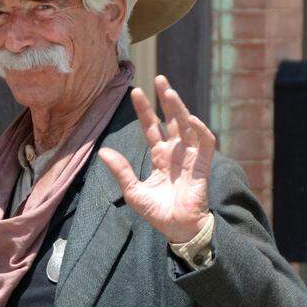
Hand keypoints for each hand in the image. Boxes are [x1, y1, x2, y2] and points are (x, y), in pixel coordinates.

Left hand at [98, 75, 214, 243]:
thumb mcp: (133, 191)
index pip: (152, 127)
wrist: (178, 229)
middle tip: (159, 77)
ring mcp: (190, 157)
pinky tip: (190, 118)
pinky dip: (199, 129)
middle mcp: (175, 152)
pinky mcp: (202, 165)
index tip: (135, 92)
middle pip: (172, 119)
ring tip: (169, 91)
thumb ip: (120, 171)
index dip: (145, 110)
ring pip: (187, 125)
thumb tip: (102, 150)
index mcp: (159, 156)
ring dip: (180, 108)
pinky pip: (204, 142)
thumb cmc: (157, 212)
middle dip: (166, 99)